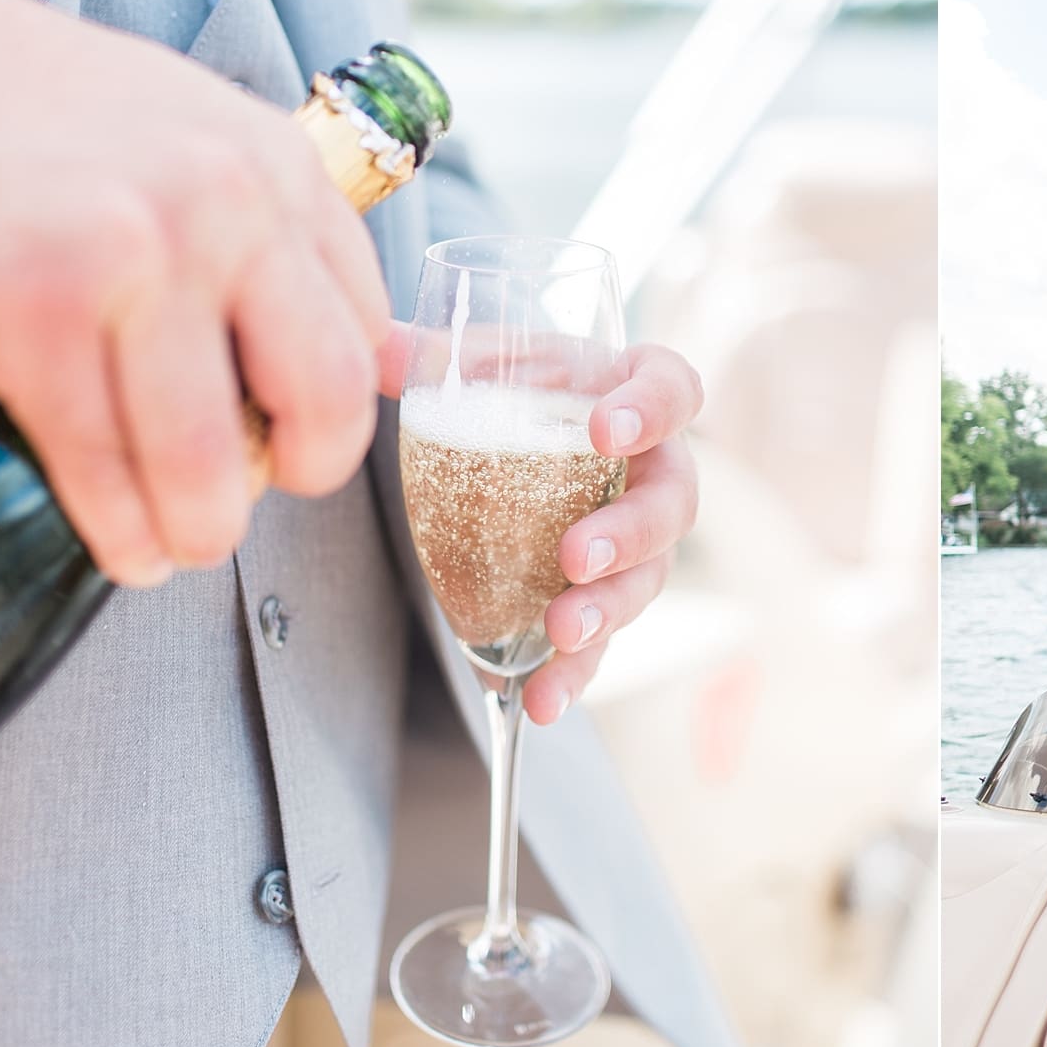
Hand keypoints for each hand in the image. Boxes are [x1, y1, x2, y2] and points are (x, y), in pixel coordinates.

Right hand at [0, 0, 389, 584]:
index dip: (337, 414)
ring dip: (196, 529)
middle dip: (297, 478)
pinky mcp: (34, 306)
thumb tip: (403, 366)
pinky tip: (125, 541)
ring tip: (179, 544)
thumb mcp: (208, 150)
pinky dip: (119, 526)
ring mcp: (131, 254)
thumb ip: (298, 249)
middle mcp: (223, 205)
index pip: (363, 331)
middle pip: (320, 397)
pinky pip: (100, 461)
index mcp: (279, 169)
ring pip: (204, 456)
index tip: (299, 445)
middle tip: (250, 504)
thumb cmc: (64, 128)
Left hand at [378, 331, 702, 725]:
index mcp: (634, 391)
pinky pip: (604, 639)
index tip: (604, 428)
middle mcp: (655, 467)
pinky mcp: (606, 596)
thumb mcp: (480, 366)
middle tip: (577, 553)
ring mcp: (638, 539)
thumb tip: (373, 345)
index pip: (673, 389)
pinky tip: (539, 700)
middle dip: (631, 531)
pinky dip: (574, 674)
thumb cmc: (518, 386)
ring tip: (562, 631)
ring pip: (647, 578)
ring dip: (609, 608)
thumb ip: (433, 356)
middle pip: (673, 500)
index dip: (652, 408)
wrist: (519, 435)